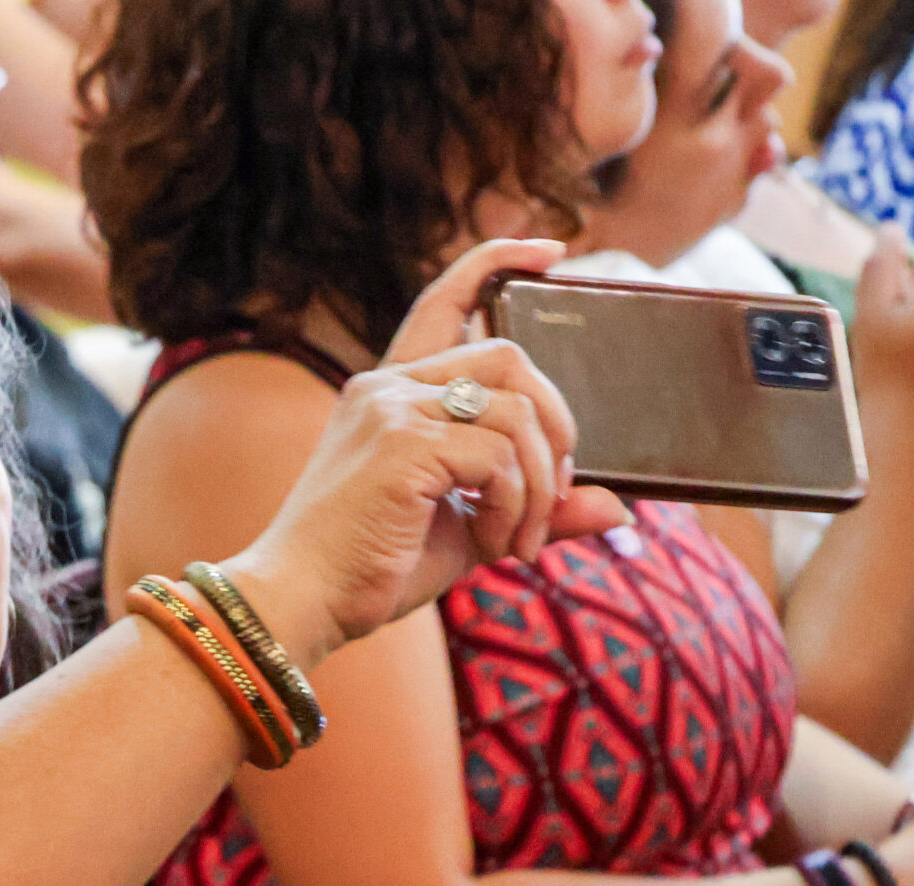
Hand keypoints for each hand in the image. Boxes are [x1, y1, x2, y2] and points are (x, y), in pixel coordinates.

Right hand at [228, 239, 629, 659]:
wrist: (300, 603)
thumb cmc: (367, 570)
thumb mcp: (466, 531)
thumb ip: (534, 507)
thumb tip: (614, 505)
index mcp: (388, 395)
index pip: (442, 301)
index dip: (497, 264)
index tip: (551, 254)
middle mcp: (386, 388)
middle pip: (510, 357)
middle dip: (557, 425)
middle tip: (552, 495)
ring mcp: (393, 410)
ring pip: (518, 411)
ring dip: (538, 485)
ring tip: (516, 541)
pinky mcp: (403, 445)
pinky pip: (501, 457)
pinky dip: (516, 507)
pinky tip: (495, 545)